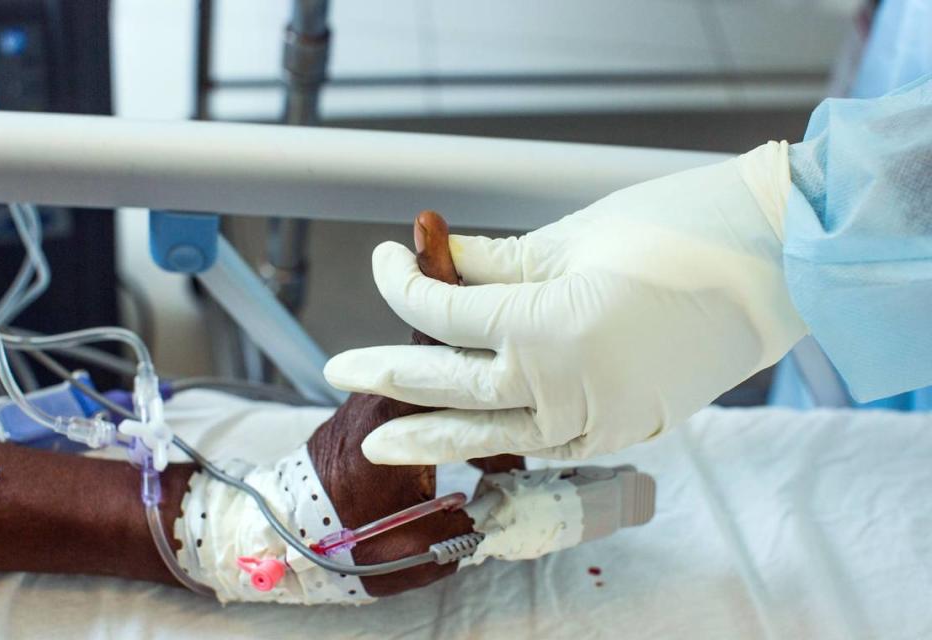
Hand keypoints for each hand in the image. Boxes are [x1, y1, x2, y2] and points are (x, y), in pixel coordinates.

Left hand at [325, 142, 807, 463]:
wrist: (774, 266)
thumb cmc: (680, 232)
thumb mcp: (573, 238)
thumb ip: (495, 265)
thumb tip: (440, 266)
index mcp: (549, 327)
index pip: (444, 316)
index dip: (401, 284)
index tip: (385, 258)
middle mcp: (564, 386)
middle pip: (450, 384)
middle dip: (389, 373)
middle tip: (339, 368)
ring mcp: (595, 420)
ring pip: (491, 434)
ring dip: (431, 433)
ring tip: (380, 440)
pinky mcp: (621, 433)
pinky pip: (544, 447)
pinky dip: (502, 444)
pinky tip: (470, 440)